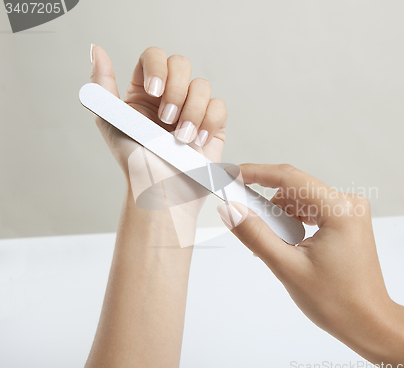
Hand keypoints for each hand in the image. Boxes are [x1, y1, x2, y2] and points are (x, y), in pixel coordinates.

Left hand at [90, 45, 226, 217]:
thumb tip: (96, 51)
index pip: (154, 58)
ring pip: (202, 85)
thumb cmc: (135, 164)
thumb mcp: (110, 121)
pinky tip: (197, 141)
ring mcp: (193, 111)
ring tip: (181, 138)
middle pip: (181, 64)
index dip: (158, 67)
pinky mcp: (212, 126)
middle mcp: (170, 97)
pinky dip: (209, 123)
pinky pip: (219, 107)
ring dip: (191, 112)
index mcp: (145, 93)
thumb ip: (102, 85)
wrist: (161, 193)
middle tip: (166, 119)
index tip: (154, 91)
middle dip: (176, 91)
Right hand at [217, 164, 390, 342]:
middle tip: (244, 218)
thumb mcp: (287, 267)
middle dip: (267, 203)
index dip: (256, 173)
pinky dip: (293, 222)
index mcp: (340, 210)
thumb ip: (255, 234)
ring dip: (280, 216)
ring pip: (302, 200)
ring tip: (273, 244)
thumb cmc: (338, 302)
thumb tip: (232, 209)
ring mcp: (350, 212)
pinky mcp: (347, 222)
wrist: (368, 321)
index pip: (289, 178)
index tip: (233, 174)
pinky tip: (286, 242)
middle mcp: (349, 204)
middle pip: (295, 189)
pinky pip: (312, 210)